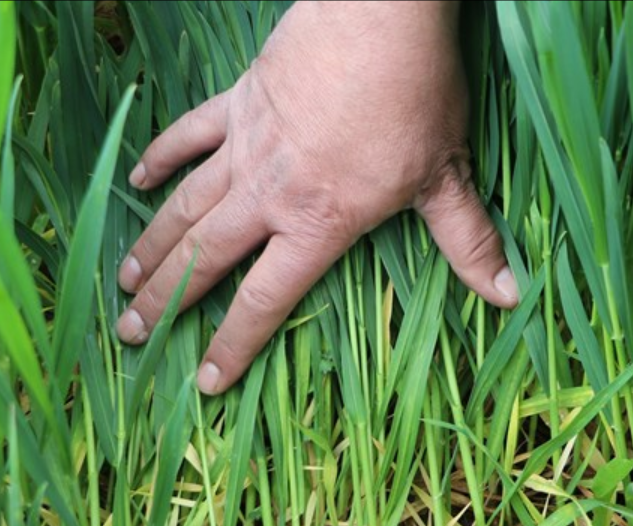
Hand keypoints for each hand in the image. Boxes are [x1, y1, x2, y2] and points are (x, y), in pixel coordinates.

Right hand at [116, 1, 517, 393]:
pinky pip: (188, 134)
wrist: (378, 17)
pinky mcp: (239, 101)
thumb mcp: (448, 176)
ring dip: (152, 244)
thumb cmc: (416, 98)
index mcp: (318, 223)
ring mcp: (248, 146)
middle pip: (206, 258)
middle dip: (167, 303)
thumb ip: (469, 241)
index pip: (266, 299)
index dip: (234, 345)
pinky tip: (138, 178)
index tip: (205, 383)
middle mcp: (270, 193)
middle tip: (131, 335)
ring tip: (123, 280)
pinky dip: (161, 156)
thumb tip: (509, 296)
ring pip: (186, 204)